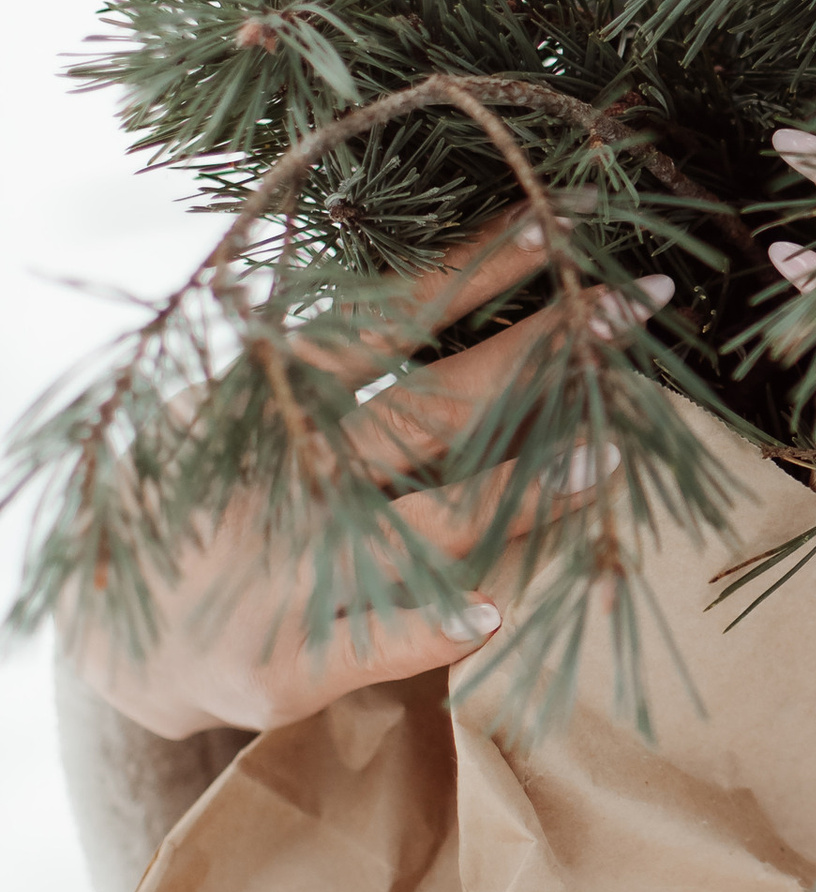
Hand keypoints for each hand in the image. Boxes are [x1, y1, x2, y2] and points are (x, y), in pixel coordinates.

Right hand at [59, 223, 667, 739]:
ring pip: (429, 526)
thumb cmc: (203, 502)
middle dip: (539, 356)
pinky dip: (435, 625)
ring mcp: (282, 574)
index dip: (476, 273)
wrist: (109, 637)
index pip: (386, 321)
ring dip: (526, 492)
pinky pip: (375, 643)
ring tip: (614, 457)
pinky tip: (498, 612)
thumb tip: (449, 276)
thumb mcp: (234, 411)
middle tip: (631, 308)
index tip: (561, 224)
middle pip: (432, 410)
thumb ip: (321, 363)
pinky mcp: (281, 668)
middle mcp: (282, 479)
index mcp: (266, 401)